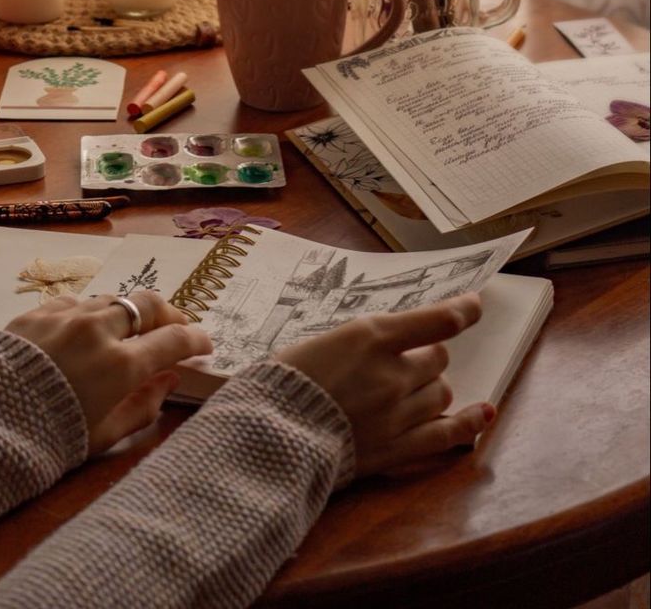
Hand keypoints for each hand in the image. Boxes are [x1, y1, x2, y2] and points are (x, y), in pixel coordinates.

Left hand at [6, 292, 212, 453]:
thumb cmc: (47, 439)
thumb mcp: (103, 435)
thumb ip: (144, 406)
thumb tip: (168, 380)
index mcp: (120, 366)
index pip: (175, 340)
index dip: (197, 339)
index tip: (206, 344)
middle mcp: (99, 330)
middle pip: (149, 305)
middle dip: (170, 314)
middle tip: (176, 327)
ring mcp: (68, 315)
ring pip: (114, 299)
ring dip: (129, 313)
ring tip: (130, 329)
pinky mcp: (40, 311)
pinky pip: (77, 303)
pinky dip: (91, 314)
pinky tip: (86, 330)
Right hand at [276, 293, 493, 476]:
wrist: (268, 433)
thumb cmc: (283, 379)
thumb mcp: (323, 341)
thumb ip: (364, 342)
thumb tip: (389, 345)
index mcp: (371, 337)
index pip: (437, 319)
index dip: (462, 310)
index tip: (474, 305)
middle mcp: (393, 372)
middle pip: (438, 359)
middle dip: (429, 356)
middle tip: (407, 360)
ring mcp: (398, 412)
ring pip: (440, 392)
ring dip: (432, 386)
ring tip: (410, 388)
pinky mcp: (396, 448)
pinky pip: (446, 434)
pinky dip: (469, 422)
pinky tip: (485, 411)